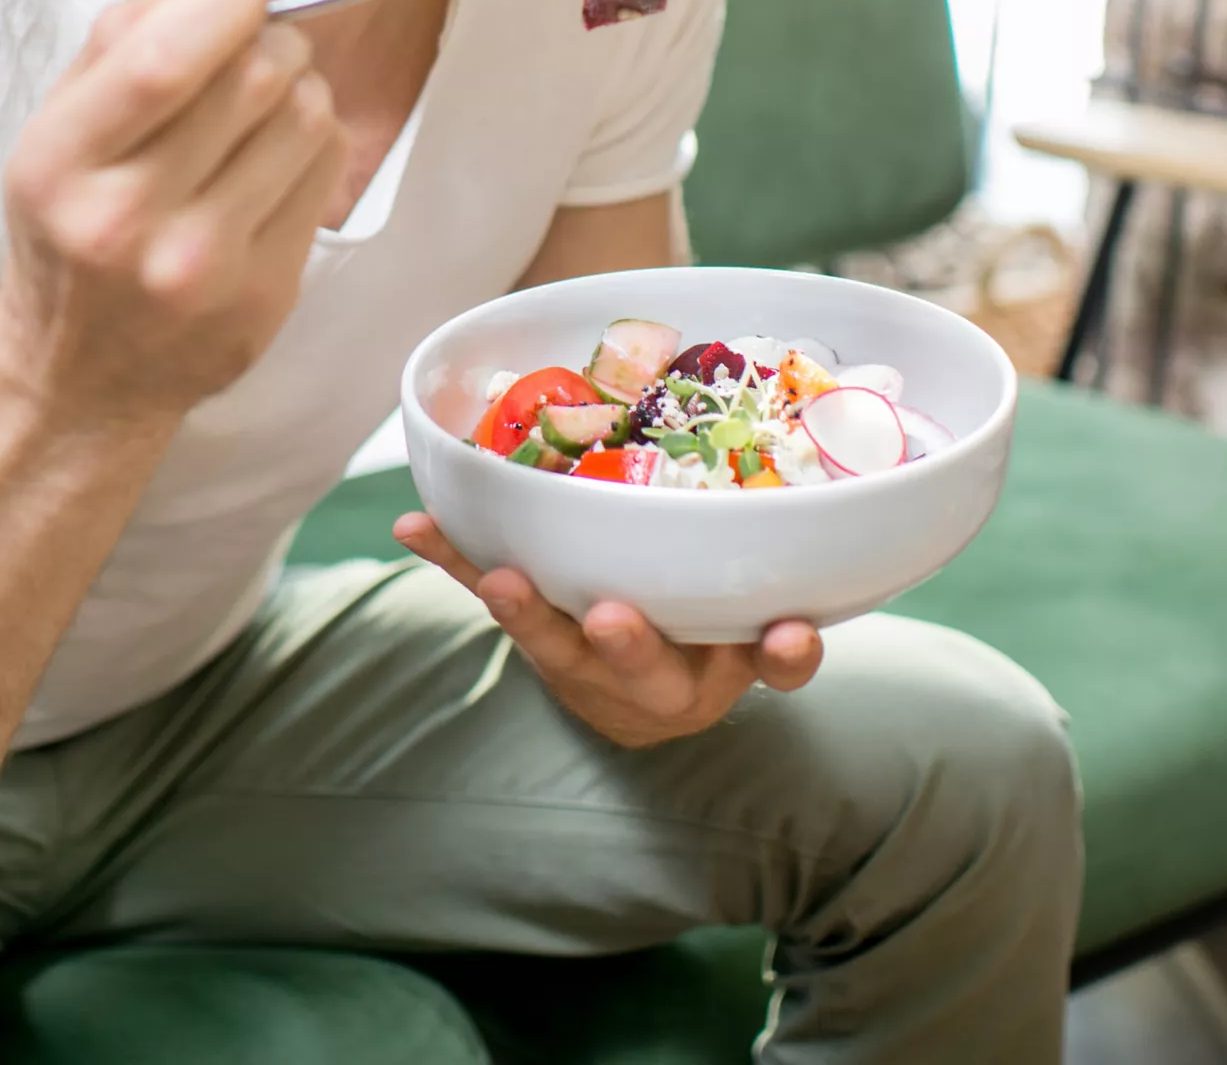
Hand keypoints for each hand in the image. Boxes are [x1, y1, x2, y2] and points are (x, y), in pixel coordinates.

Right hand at [0, 0, 346, 422]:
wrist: (81, 377)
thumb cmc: (69, 231)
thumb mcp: (57, 132)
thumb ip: (116, 44)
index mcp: (60, 167)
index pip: (162, 61)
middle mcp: (129, 222)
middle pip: (252, 79)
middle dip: (269, 33)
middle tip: (256, 37)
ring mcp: (204, 268)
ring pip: (304, 118)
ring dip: (298, 82)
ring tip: (264, 99)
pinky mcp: (265, 296)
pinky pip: (326, 172)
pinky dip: (313, 138)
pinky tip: (276, 153)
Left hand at [394, 513, 822, 747]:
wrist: (631, 702)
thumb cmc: (704, 641)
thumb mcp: (749, 633)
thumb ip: (778, 613)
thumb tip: (812, 566)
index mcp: (725, 669)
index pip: (769, 667)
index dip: (781, 654)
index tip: (788, 632)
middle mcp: (656, 679)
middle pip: (647, 671)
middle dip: (630, 645)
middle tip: (612, 617)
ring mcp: (585, 662)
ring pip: (556, 645)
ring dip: (526, 613)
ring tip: (500, 581)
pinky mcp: (533, 635)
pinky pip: (486, 590)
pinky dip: (452, 557)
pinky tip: (414, 524)